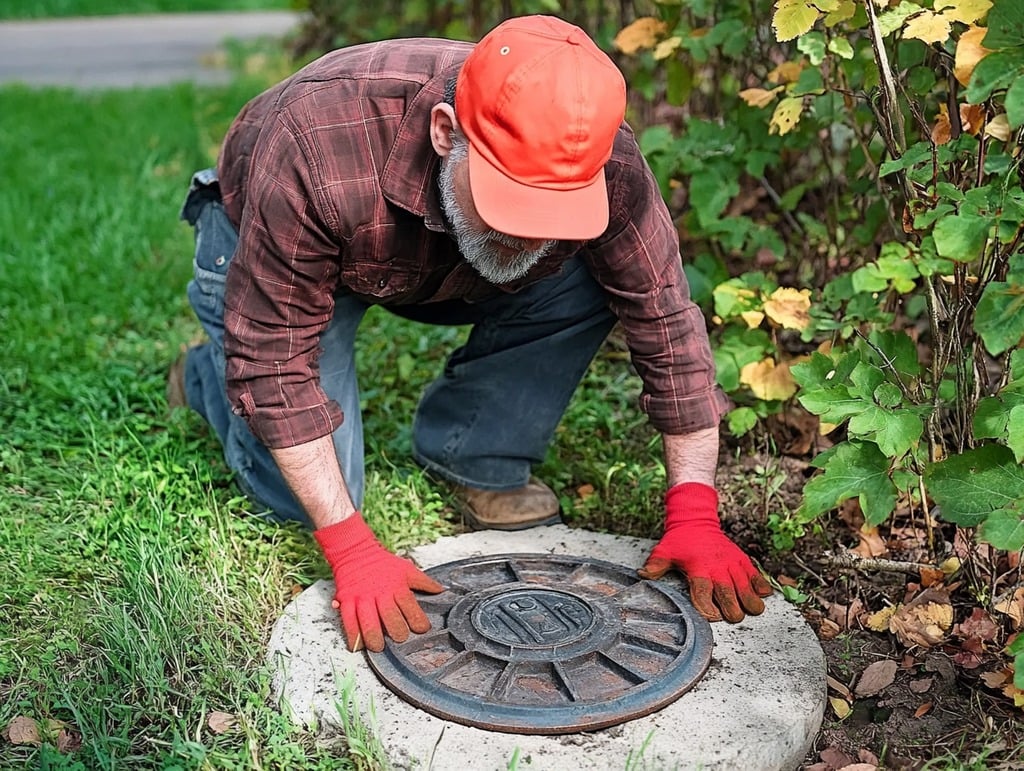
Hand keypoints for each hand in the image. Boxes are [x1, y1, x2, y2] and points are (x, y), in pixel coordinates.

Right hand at [314, 512, 443, 651]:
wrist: (355, 551)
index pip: (410, 606)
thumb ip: (424, 582)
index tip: (422, 629)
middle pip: (390, 616)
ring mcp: (362, 597)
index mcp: (396, 586)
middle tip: (400, 637)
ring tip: (379, 646)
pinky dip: (353, 636)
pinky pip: (348, 621)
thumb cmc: (382, 563)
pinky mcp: (346, 600)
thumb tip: (441, 591)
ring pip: (368, 622)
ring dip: (374, 637)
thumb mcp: (406, 569)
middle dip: (397, 631)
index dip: (417, 620)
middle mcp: (379, 592)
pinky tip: (357, 645)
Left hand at [638, 482, 772, 621]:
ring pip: (747, 588)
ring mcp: (733, 564)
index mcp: (698, 569)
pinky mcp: (743, 560)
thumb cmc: (680, 540)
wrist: (697, 520)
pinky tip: (760, 595)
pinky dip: (761, 588)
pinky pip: (757, 577)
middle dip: (732, 610)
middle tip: (732, 616)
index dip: (708, 609)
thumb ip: (655, 566)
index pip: (704, 593)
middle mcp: (718, 567)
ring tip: (751, 610)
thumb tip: (642, 576)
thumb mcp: (664, 551)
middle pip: (729, 595)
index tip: (711, 616)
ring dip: (750, 602)